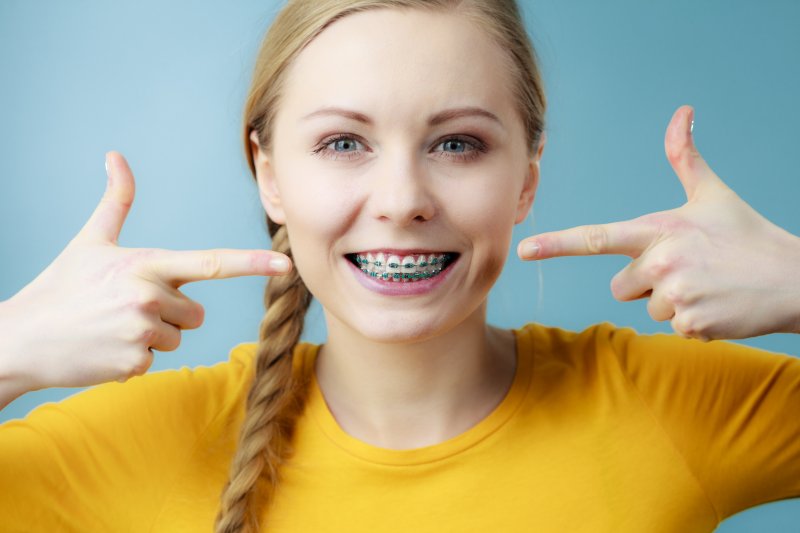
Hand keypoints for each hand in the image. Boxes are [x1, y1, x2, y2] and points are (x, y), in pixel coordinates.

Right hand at [2, 152, 291, 390]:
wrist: (20, 338)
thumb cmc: (61, 287)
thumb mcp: (90, 241)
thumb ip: (115, 201)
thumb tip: (116, 155)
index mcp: (146, 263)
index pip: (211, 262)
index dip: (252, 262)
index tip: (286, 263)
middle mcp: (150, 296)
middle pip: (195, 313)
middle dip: (171, 314)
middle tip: (127, 309)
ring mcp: (142, 332)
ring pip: (178, 338)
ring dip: (153, 337)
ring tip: (114, 327)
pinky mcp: (133, 363)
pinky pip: (156, 361)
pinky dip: (134, 358)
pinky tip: (106, 348)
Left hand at [517, 106, 799, 340]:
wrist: (794, 279)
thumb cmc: (747, 236)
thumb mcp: (713, 194)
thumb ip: (685, 158)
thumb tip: (682, 112)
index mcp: (658, 230)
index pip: (596, 237)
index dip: (557, 244)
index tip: (524, 250)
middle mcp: (661, 261)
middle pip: (620, 286)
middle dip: (646, 283)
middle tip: (688, 270)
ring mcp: (676, 294)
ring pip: (647, 308)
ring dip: (672, 302)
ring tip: (706, 285)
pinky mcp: (690, 324)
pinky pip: (673, 327)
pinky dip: (692, 322)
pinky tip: (717, 304)